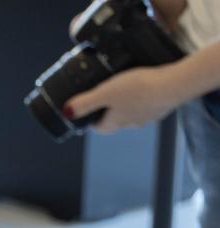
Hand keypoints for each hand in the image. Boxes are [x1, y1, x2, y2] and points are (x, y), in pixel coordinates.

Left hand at [65, 65, 187, 132]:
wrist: (175, 85)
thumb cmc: (139, 89)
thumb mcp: (105, 93)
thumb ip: (86, 103)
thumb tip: (67, 112)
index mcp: (115, 122)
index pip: (100, 128)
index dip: (92, 122)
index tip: (88, 115)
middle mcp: (132, 123)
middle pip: (116, 121)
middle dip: (110, 112)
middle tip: (106, 98)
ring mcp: (150, 116)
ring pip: (134, 112)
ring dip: (129, 104)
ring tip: (127, 89)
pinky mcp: (164, 105)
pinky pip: (151, 103)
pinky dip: (146, 97)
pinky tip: (148, 87)